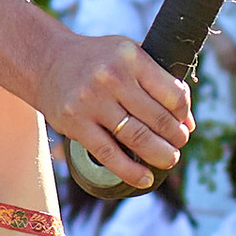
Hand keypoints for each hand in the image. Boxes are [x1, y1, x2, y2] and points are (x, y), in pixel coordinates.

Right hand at [41, 28, 193, 177]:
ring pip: (137, 138)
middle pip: (157, 119)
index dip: (184, 114)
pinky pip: (108, 154)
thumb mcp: (129, 57)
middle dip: (175, 138)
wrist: (47, 62)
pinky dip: (130, 171)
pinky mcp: (75, 123)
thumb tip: (188, 123)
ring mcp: (91, 101)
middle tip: (179, 144)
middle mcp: (111, 77)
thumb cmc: (97, 62)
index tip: (184, 123)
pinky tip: (144, 179)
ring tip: (169, 160)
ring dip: (160, 155)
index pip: (172, 94)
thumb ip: (158, 82)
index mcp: (130, 57)